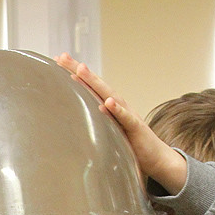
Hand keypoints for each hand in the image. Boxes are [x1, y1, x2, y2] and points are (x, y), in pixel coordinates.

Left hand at [55, 53, 186, 194]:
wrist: (157, 158)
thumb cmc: (131, 145)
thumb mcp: (108, 131)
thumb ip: (94, 123)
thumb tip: (71, 122)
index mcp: (109, 107)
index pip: (89, 87)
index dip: (74, 73)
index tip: (56, 60)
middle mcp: (117, 106)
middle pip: (96, 85)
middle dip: (79, 70)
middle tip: (62, 57)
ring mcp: (127, 114)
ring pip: (109, 95)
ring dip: (95, 83)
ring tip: (81, 69)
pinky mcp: (136, 128)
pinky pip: (126, 118)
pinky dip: (117, 110)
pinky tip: (108, 102)